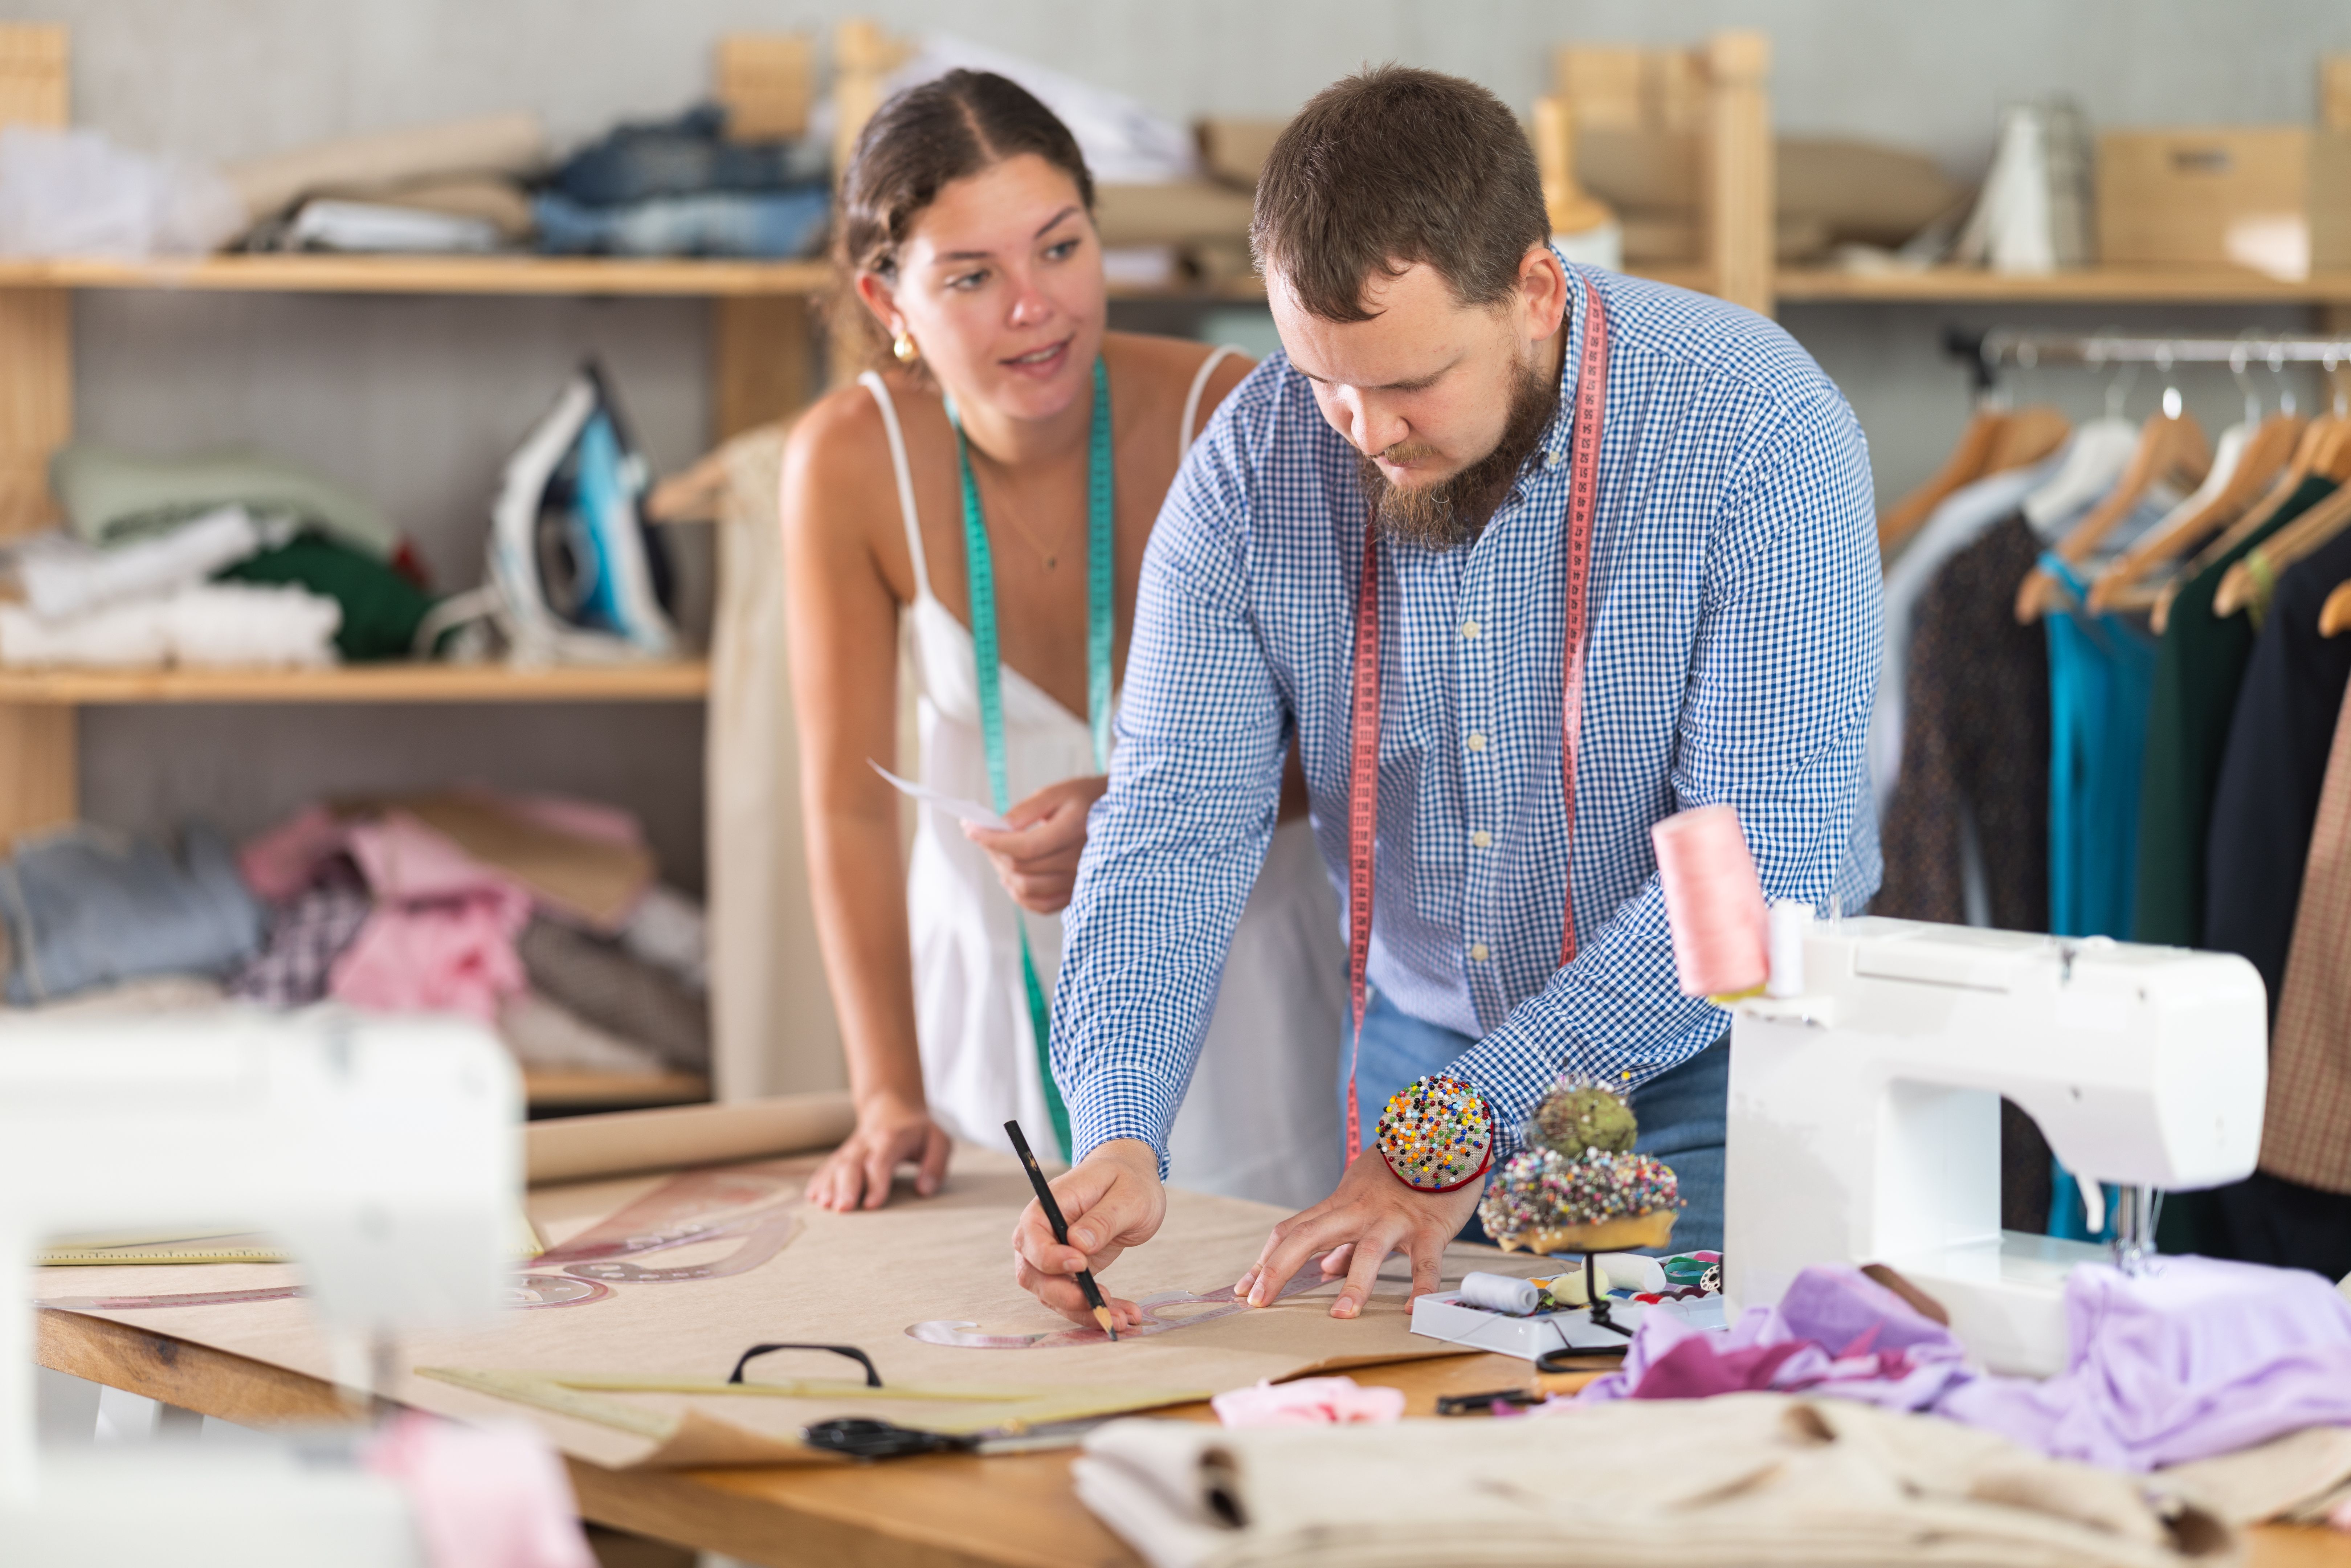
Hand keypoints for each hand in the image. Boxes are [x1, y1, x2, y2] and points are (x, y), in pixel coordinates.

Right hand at [804, 1094, 951, 1211]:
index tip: (871, 1205)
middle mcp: (868, 1142)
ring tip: (823, 1205)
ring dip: (828, 1185)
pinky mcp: (843, 1153)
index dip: (875, 1183)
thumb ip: (936, 1165)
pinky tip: (812, 1196)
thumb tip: (924, 1190)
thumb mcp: (939, 1141)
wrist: (893, 1107)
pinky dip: (819, 1180)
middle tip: (842, 1209)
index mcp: (892, 1139)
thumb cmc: (919, 1131)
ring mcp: (852, 1148)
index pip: (880, 1162)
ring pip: (836, 1164)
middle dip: (845, 1187)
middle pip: (852, 1163)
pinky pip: (828, 1165)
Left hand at [962, 775, 1108, 913]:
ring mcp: (1079, 881)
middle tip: (982, 834)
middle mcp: (1080, 861)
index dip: (992, 840)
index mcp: (1075, 830)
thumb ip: (1026, 810)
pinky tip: (1011, 875)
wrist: (1120, 817)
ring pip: (1025, 887)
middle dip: (993, 851)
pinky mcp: (1075, 893)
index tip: (969, 827)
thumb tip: (996, 827)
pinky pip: (1038, 904)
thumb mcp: (1056, 793)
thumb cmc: (1084, 800)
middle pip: (1021, 867)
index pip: (1025, 847)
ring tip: (997, 852)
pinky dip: (1018, 892)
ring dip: (1002, 871)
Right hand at [1010, 1138, 1164, 1329]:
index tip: (1081, 1263)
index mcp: (1049, 1206)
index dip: (1048, 1257)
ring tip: (1123, 1320)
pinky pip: (1074, 1298)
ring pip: (1053, 1294)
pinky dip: (1096, 1310)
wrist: (1132, 1181)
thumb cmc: (1127, 1180)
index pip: (1031, 1237)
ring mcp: (1055, 1256)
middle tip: (1100, 1302)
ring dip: (1083, 1311)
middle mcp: (1044, 1234)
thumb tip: (1078, 1243)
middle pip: (1034, 1273)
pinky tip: (1125, 1315)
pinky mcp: (1071, 1273)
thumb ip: (1103, 1219)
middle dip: (1064, 1295)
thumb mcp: (1127, 1196)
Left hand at [1234, 1148, 1484, 1318]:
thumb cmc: (1403, 1176)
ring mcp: (1394, 1219)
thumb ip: (1345, 1238)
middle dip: (1278, 1269)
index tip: (1245, 1290)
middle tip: (1258, 1303)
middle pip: (1308, 1236)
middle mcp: (1360, 1210)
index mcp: (1340, 1206)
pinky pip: (1424, 1262)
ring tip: (1340, 1316)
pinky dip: (1420, 1288)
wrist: (1448, 1138)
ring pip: (1368, 1251)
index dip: (1264, 1261)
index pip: (1291, 1232)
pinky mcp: (1430, 1227)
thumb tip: (1325, 1270)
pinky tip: (1412, 1311)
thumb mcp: (1364, 1199)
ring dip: (1353, 1285)